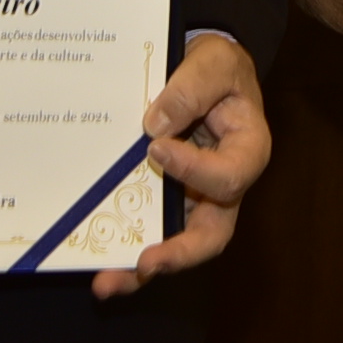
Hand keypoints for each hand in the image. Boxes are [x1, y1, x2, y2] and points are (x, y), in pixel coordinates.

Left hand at [91, 34, 272, 300]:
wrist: (199, 66)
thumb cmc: (217, 65)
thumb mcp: (214, 60)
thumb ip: (192, 88)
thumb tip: (155, 126)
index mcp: (247, 151)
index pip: (228, 177)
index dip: (195, 171)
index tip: (156, 147)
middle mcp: (222, 185)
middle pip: (210, 235)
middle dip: (176, 255)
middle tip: (144, 263)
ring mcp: (192, 196)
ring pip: (175, 244)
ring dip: (141, 267)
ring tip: (105, 281)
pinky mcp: (163, 196)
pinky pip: (148, 227)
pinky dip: (124, 247)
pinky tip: (96, 260)